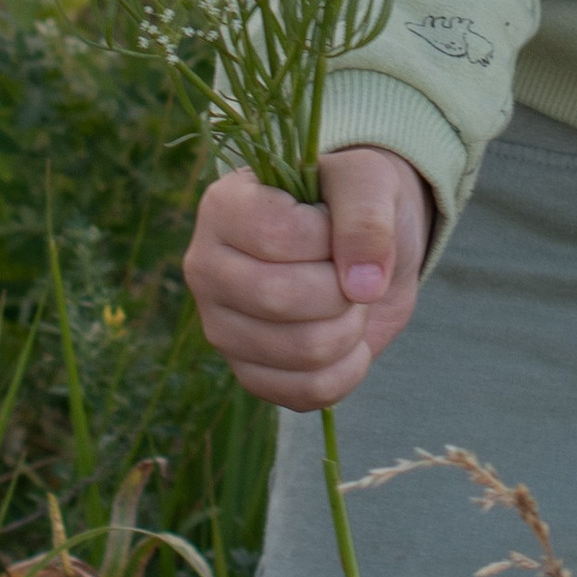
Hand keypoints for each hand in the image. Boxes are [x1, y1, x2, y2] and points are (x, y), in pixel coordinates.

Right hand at [183, 147, 432, 408]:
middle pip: (279, 297)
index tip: (340, 227)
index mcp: (224, 208)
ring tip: (350, 302)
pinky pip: (305, 393)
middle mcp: (207, 269)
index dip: (331, 239)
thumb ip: (366, 218)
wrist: (361, 248)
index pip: (277, 236)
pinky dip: (348, 369)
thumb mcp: (369, 183)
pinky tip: (349, 339)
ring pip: (300, 351)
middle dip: (343, 290)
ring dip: (351, 328)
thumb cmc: (352, 202)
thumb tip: (362, 286)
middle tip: (354, 273)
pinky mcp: (248, 374)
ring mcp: (221, 327)